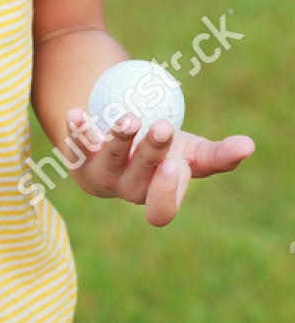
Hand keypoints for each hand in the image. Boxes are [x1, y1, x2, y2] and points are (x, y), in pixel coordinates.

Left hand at [65, 108, 254, 226]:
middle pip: (138, 178)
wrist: (118, 143)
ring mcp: (102, 175)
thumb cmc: (162, 151)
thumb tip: (248, 146)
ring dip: (117, 138)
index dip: (165, 193)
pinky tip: (75, 114)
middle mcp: (128, 189)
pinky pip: (74, 145)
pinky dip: (77, 130)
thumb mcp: (190, 152)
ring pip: (108, 160)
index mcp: (158, 193)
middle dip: (150, 153)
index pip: (161, 209)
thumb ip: (219, 155)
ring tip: (128, 117)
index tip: (174, 164)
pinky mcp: (79, 157)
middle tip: (163, 126)